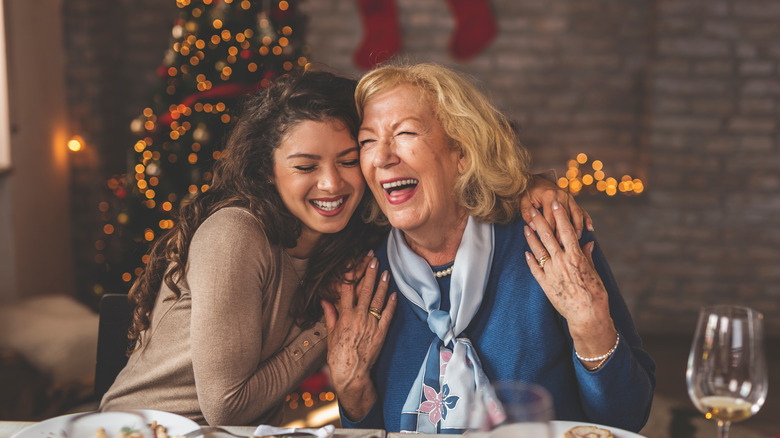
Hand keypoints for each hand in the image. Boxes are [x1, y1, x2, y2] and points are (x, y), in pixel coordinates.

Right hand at [322, 255, 396, 419]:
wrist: (351, 373)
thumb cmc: (338, 355)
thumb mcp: (331, 334)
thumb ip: (330, 315)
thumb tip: (325, 301)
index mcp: (344, 316)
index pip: (347, 290)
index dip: (351, 274)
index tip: (354, 262)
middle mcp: (358, 317)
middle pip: (365, 290)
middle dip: (369, 273)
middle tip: (373, 260)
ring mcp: (371, 324)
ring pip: (378, 300)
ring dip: (382, 285)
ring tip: (385, 272)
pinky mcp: (381, 333)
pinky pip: (388, 315)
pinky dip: (391, 304)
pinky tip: (394, 294)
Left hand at [521, 175, 592, 238]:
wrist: (537, 180)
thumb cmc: (529, 193)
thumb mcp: (523, 201)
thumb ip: (527, 214)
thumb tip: (534, 227)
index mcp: (548, 196)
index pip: (550, 218)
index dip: (550, 232)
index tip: (550, 244)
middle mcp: (561, 196)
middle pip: (564, 218)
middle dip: (564, 232)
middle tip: (563, 246)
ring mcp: (569, 197)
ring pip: (576, 214)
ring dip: (577, 227)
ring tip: (577, 239)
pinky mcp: (572, 200)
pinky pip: (581, 210)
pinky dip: (586, 219)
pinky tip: (590, 228)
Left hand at [523, 200, 615, 365]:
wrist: (587, 316)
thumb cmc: (595, 294)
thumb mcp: (594, 272)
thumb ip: (588, 256)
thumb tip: (587, 242)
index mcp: (576, 256)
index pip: (566, 230)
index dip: (560, 215)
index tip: (556, 203)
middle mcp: (562, 262)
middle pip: (548, 236)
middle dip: (540, 221)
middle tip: (532, 209)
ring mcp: (551, 273)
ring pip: (538, 250)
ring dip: (531, 237)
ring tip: (525, 227)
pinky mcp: (545, 284)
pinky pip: (535, 268)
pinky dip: (530, 259)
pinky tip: (526, 251)